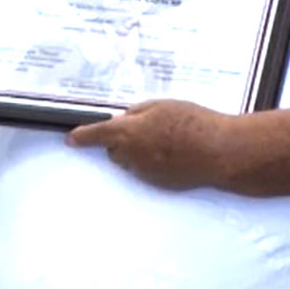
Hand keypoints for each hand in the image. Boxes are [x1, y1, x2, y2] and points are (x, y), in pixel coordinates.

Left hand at [66, 98, 225, 189]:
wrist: (218, 151)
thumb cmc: (193, 122)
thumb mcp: (163, 105)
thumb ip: (139, 112)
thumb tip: (125, 120)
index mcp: (128, 132)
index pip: (96, 134)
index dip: (82, 136)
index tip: (70, 139)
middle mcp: (131, 156)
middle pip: (114, 150)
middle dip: (122, 140)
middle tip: (147, 127)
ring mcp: (144, 173)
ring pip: (131, 160)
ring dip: (139, 151)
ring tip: (168, 139)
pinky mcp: (157, 183)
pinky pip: (147, 170)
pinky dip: (155, 161)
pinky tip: (176, 152)